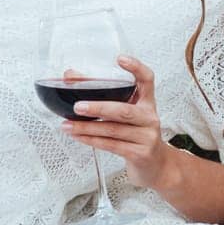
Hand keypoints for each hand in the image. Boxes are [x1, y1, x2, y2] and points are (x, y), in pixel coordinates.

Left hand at [62, 54, 178, 191]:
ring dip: (87, 128)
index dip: (136, 68)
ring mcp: (147, 137)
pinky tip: (78, 136)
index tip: (120, 59)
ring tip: (68, 124)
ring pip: (113, 130)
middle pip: (124, 110)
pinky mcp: (140, 154)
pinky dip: (91, 141)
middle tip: (77, 106)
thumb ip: (105, 98)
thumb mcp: (128, 115)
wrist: (156, 166)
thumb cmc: (137, 135)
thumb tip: (71, 77)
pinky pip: (112, 145)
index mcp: (148, 102)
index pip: (147, 80)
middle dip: (98, 107)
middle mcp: (149, 117)